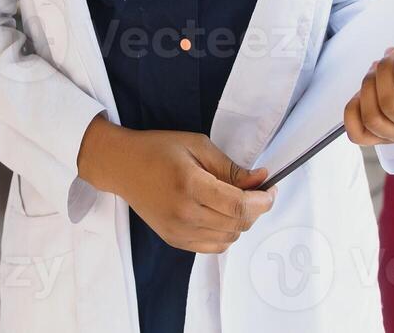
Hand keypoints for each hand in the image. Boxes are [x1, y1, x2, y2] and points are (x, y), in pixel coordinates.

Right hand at [76, 116, 273, 253]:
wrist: (122, 167)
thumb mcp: (198, 145)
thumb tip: (261, 180)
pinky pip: (213, 247)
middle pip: (238, 224)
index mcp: (190, 184)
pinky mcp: (175, 240)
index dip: (263, 201)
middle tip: (256, 191)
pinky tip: (220, 215)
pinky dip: (225, 234)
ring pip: (229, 238)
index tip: (270, 189)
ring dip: (240, 222)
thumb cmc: (159, 150)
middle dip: (255, 209)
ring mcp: (178, 231)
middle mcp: (184, 213)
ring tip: (235, 201)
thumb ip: (230, 167)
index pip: (239, 205)